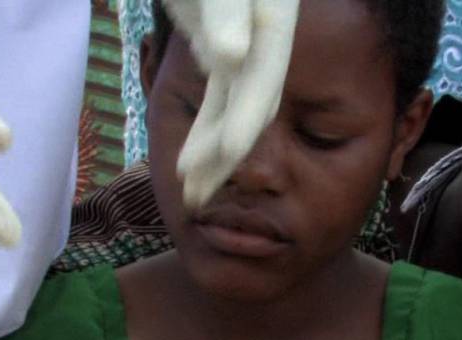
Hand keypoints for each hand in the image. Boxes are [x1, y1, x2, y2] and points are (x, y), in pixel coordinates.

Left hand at [162, 0, 299, 207]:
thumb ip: (228, 9)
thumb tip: (232, 56)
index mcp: (272, 19)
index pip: (261, 79)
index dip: (247, 118)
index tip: (230, 152)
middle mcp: (260, 38)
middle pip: (250, 106)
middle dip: (225, 156)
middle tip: (196, 199)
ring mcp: (239, 41)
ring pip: (228, 105)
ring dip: (210, 149)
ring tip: (190, 190)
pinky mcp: (213, 36)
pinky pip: (214, 94)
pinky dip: (205, 124)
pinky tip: (193, 150)